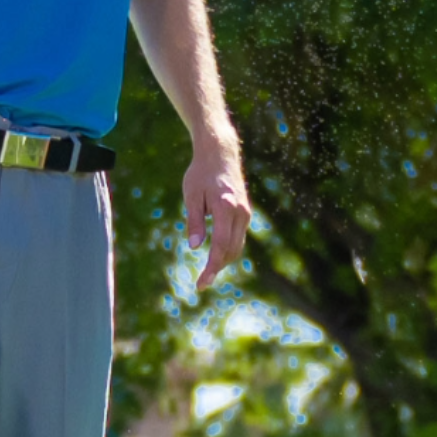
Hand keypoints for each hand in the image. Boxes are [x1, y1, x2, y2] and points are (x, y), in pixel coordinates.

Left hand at [179, 135, 252, 282]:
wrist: (220, 153)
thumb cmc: (201, 172)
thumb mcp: (191, 195)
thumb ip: (195, 221)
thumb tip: (195, 247)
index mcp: (225, 207)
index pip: (220, 245)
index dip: (211, 267)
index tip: (202, 284)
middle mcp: (240, 212)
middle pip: (231, 250)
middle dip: (217, 268)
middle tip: (201, 284)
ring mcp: (245, 213)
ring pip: (237, 246)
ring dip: (223, 261)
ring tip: (207, 273)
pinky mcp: (245, 212)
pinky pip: (238, 237)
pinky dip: (228, 250)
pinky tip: (216, 256)